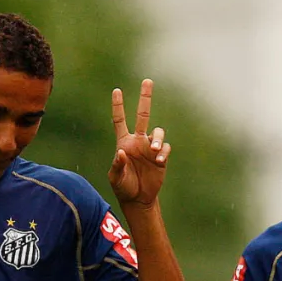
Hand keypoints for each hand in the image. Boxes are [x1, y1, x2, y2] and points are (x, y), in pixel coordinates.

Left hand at [108, 79, 171, 207]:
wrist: (138, 199)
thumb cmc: (123, 187)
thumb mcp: (116, 178)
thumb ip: (118, 165)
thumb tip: (122, 152)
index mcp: (124, 142)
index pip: (119, 121)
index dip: (118, 106)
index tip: (116, 91)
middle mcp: (138, 141)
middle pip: (142, 115)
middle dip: (145, 98)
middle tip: (147, 81)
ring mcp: (150, 148)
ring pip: (157, 132)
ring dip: (157, 138)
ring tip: (154, 150)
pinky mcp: (161, 158)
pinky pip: (165, 148)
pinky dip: (163, 151)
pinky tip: (159, 159)